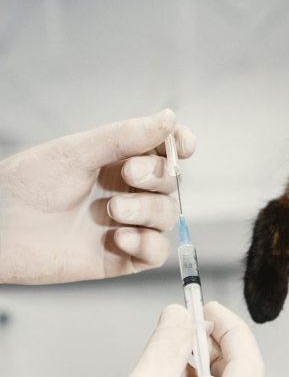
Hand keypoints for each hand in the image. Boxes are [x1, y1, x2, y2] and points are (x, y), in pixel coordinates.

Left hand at [0, 110, 194, 283]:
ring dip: (148, 212)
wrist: (0, 230)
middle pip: (169, 183)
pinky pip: (156, 253)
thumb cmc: (26, 186)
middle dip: (156, 177)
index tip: (183, 145)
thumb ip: (126, 136)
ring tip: (113, 213)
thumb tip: (169, 118)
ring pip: (166, 217)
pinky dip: (147, 244)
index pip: (162, 151)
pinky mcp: (120, 258)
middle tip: (127, 175)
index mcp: (115, 161)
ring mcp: (125, 225)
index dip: (178, 146)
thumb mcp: (76, 152)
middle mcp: (123, 192)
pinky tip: (119, 239)